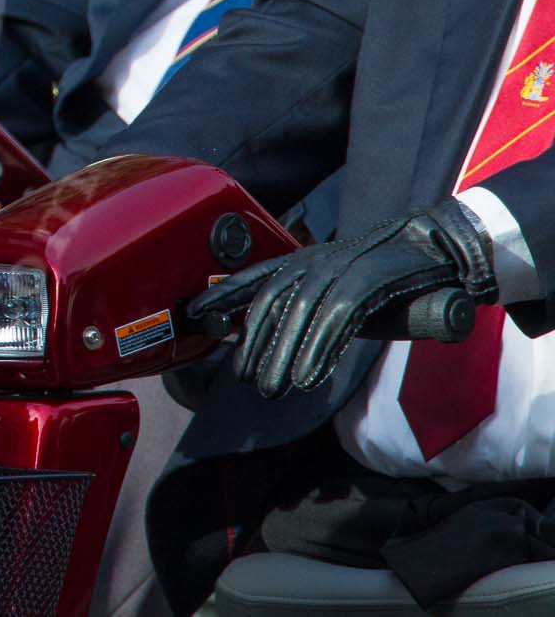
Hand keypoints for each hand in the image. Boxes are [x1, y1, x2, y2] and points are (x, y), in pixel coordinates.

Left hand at [186, 200, 496, 398]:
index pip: (255, 276)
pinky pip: (337, 316)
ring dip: (283, 353)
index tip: (196, 314)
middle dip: (254, 343)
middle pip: (271, 301)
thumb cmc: (389, 278)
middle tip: (246, 379)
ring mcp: (342, 265)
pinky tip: (307, 376)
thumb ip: (312, 313)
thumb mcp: (341, 294)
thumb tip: (278, 340)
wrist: (440, 248)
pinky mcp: (371, 278)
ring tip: (272, 388)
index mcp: (305, 260)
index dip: (224, 293)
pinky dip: (319, 347)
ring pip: (300, 311)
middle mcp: (316, 259)